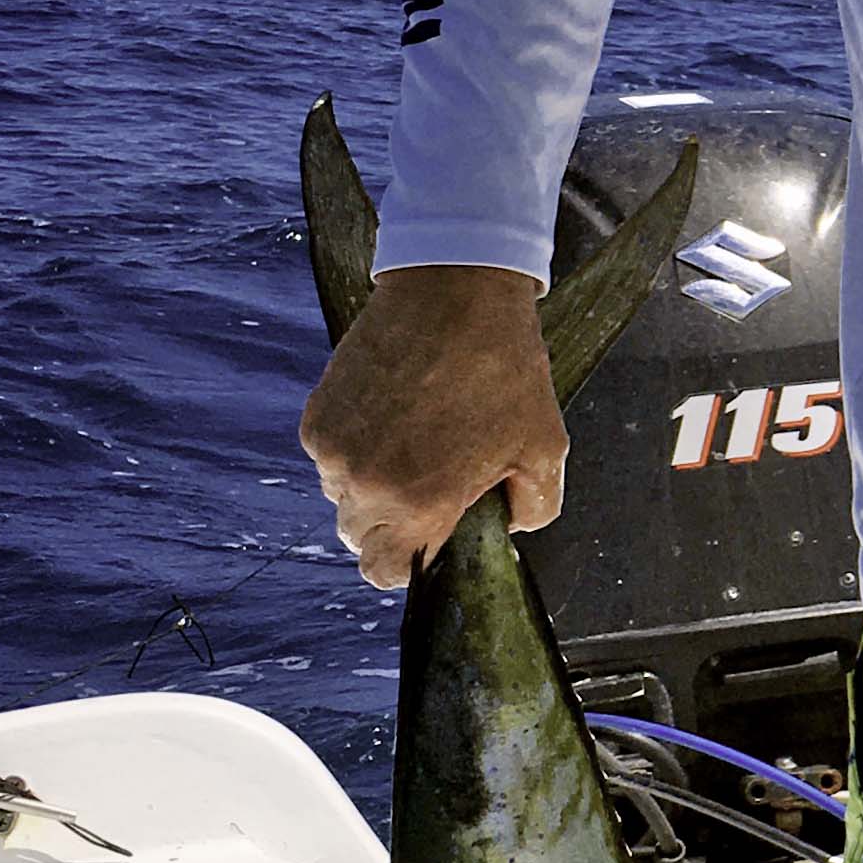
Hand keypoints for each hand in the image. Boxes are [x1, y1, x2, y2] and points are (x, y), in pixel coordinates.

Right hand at [299, 265, 565, 590]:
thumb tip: (503, 528)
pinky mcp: (317, 415)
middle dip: (393, 521)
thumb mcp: (545, 448)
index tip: (429, 538)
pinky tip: (392, 413)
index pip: (385, 572)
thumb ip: (530, 509)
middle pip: (361, 537)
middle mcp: (366, 483)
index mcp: (421, 503)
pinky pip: (330, 457)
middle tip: (431, 481)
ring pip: (343, 496)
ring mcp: (334, 448)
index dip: (408, 563)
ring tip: (414, 438)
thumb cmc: (505, 368)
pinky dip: (354, 447)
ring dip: (370, 483)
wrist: (455, 290)